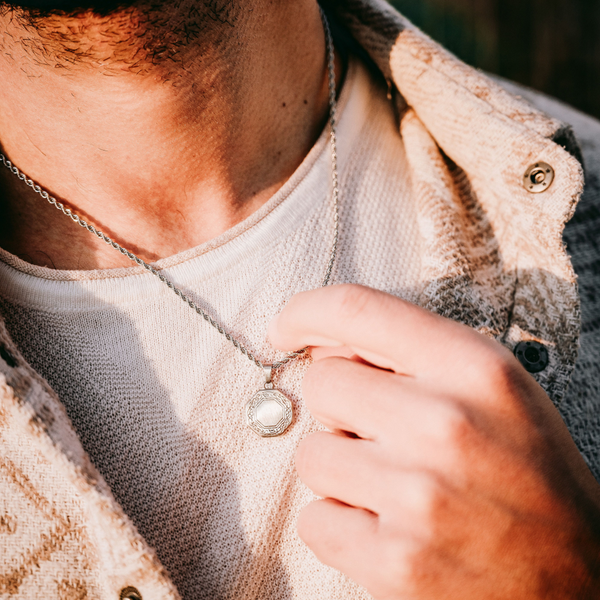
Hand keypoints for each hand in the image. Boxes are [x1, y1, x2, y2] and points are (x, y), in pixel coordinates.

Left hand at [268, 284, 599, 599]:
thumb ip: (412, 350)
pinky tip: (388, 528)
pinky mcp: (396, 562)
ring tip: (393, 485)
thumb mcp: (491, 386)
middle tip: (382, 434)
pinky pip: (314, 521)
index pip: (357, 309)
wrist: (579, 575)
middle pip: (322, 384)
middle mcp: (445, 423)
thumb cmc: (526, 469)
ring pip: (311, 455)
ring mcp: (419, 496)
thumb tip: (321, 342)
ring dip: (339, 470)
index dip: (306, 311)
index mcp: (473, 367)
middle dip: (339, 407)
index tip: (285, 326)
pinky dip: (340, 525)